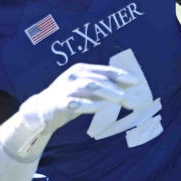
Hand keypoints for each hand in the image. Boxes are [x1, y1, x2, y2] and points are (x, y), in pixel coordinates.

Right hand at [1, 63, 138, 158]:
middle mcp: (74, 76)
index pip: (105, 70)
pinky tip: (99, 108)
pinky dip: (88, 104)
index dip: (122, 75)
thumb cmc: (70, 98)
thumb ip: (106, 86)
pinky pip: (74, 102)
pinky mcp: (59, 102)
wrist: (42, 111)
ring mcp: (66, 88)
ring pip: (89, 87)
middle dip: (118, 89)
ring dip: (107, 93)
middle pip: (99, 79)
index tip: (138, 81)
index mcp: (82, 70)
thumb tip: (130, 84)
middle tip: (133, 99)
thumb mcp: (89, 90)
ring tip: (120, 100)